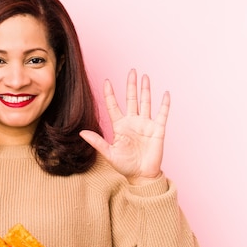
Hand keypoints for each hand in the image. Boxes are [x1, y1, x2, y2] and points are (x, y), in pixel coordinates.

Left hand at [80, 69, 168, 183]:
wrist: (142, 176)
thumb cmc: (125, 166)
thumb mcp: (109, 154)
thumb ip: (97, 142)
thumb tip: (81, 133)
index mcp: (120, 126)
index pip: (113, 106)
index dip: (110, 94)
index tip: (106, 81)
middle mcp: (133, 122)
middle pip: (131, 99)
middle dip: (131, 85)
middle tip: (131, 70)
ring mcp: (146, 124)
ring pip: (146, 102)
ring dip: (145, 90)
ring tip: (145, 76)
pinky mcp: (158, 129)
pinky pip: (162, 114)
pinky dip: (164, 104)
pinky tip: (165, 93)